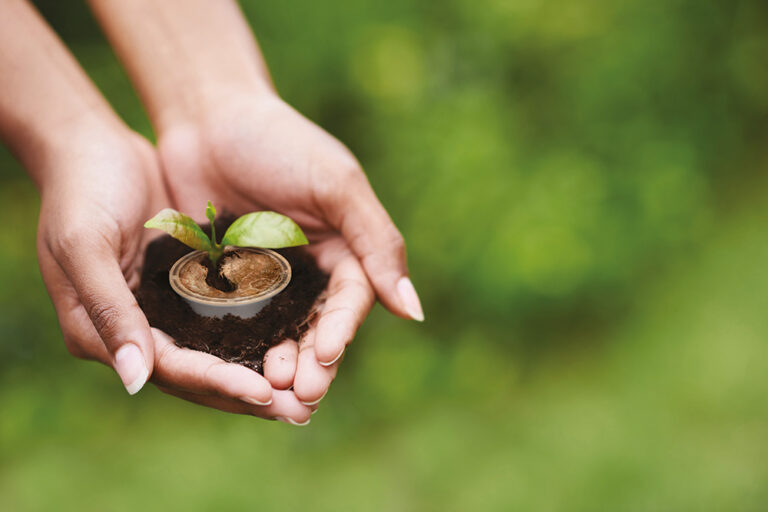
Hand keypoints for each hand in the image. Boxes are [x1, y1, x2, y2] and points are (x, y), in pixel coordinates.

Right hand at [35, 127, 313, 422]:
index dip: (217, 382)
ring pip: (218, 353)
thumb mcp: (85, 245)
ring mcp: (162, 310)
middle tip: (302, 410)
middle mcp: (135, 331)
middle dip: (250, 393)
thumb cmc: (79, 190)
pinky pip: (226, 319)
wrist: (91, 145)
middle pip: (199, 375)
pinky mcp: (186, 287)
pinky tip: (295, 339)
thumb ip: (109, 310)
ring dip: (262, 371)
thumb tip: (136, 381)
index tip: (265, 393)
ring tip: (309, 387)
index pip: (170, 369)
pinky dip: (258, 333)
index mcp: (100, 333)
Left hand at [157, 93, 423, 404]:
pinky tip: (226, 372)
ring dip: (274, 366)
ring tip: (267, 395)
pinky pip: (231, 323)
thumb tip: (414, 310)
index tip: (325, 356)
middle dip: (310, 364)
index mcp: (344, 249)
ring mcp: (264, 280)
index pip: (350, 301)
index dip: (340, 331)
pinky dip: (233, 350)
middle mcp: (308, 272)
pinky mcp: (222, 283)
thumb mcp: (336, 184)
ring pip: (275, 335)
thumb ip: (376, 242)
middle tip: (298, 398)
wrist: (206, 114)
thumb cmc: (278, 140)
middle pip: (314, 328)